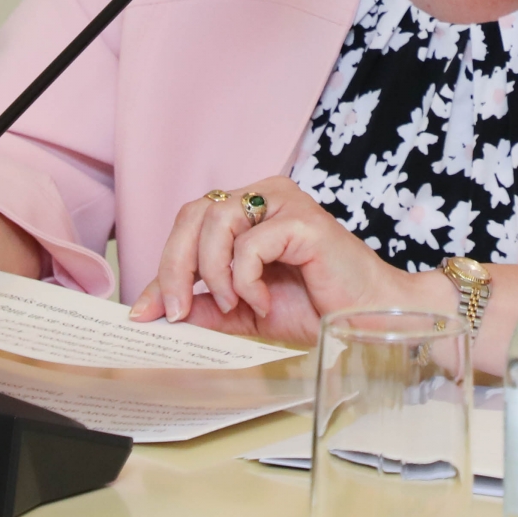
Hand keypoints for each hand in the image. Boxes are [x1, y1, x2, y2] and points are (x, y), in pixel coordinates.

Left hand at [131, 178, 446, 349]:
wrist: (369, 320)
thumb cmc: (316, 310)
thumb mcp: (243, 312)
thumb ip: (202, 306)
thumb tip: (149, 313)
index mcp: (249, 211)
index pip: (189, 223)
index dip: (164, 265)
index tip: (147, 312)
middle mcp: (265, 196)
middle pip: (194, 214)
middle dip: (177, 267)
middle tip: (179, 311)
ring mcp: (285, 202)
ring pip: (217, 222)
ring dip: (214, 272)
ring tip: (236, 304)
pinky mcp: (303, 219)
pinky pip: (250, 244)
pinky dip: (246, 279)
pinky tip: (262, 300)